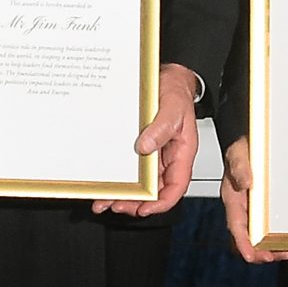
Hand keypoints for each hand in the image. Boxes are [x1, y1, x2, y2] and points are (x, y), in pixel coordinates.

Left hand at [96, 63, 202, 218]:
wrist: (165, 77)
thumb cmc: (175, 92)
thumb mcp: (172, 107)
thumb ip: (162, 128)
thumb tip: (145, 147)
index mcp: (182, 152)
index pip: (177, 186)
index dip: (162, 202)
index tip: (145, 208)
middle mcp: (167, 157)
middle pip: (155, 190)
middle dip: (136, 203)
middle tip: (117, 206)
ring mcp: (153, 154)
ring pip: (141, 183)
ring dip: (124, 195)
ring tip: (104, 203)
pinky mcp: (140, 148)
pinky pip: (131, 169)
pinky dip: (118, 179)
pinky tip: (105, 185)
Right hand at [221, 135, 287, 262]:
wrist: (251, 140)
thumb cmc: (243, 147)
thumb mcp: (239, 152)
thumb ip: (240, 166)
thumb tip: (246, 183)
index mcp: (233, 198)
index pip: (235, 226)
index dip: (243, 244)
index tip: (251, 256)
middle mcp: (242, 208)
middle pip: (247, 238)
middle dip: (260, 252)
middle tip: (278, 255)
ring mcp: (254, 209)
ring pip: (259, 236)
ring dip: (271, 247)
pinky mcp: (265, 207)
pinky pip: (269, 226)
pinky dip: (278, 235)